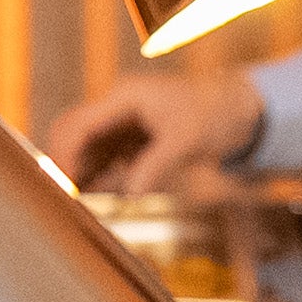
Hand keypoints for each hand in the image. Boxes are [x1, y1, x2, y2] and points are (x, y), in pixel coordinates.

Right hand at [39, 65, 265, 193]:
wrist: (239, 109)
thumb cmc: (215, 114)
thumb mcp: (187, 141)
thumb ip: (155, 165)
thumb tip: (129, 195)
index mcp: (125, 97)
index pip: (80, 125)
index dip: (65, 155)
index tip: (64, 186)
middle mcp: (117, 108)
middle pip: (71, 134)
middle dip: (63, 164)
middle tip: (62, 200)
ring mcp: (122, 124)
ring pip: (84, 149)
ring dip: (77, 174)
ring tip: (71, 205)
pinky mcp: (130, 140)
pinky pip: (102, 160)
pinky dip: (94, 178)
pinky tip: (91, 199)